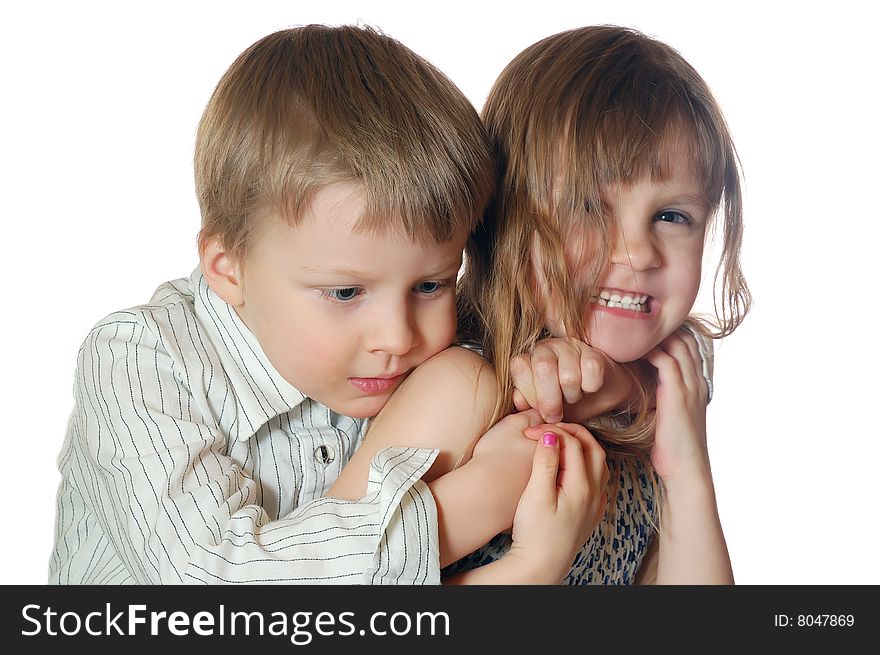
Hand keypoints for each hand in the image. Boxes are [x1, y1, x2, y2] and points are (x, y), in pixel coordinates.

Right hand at [507, 422, 608, 583]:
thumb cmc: (535, 532)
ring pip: (599, 464)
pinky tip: (575, 470)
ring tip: (563, 442)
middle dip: (574, 432)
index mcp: (581, 484)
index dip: (552, 430)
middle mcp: (594, 492)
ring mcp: (594, 504)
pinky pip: (598, 481)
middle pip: (593, 448)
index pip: (573, 443)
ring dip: (584, 447)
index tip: (530, 431)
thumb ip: (545, 462)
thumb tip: (551, 435)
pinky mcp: (590, 514)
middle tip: (552, 427)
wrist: (541, 566)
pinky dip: (588, 466)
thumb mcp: (536, 494)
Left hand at [510, 337, 631, 423]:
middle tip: (554, 416)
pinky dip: (590, 387)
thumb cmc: (561, 403)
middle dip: (549, 400)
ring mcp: (569, 347)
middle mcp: (545, 348)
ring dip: (572, 395)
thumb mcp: (539, 409)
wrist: (594, 397)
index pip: (520, 368)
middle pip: (544, 368)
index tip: (538, 411)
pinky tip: (587, 389)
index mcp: (527, 359)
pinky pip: (591, 370)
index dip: (529, 393)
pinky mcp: (593, 353)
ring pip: (569, 375)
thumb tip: (518, 401)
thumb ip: (525, 403)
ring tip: (572, 397)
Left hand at [644, 329, 710, 482]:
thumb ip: (664, 397)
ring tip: (630, 330)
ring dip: (654, 336)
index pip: (690, 345)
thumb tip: (645, 390)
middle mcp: (697, 381)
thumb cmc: (673, 448)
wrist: (686, 470)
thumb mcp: (671, 416)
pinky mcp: (678, 395)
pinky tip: (630, 350)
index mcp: (697, 384)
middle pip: (686, 338)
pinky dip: (649, 352)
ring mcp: (690, 386)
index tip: (645, 329)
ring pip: (677, 345)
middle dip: (663, 328)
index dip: (671, 333)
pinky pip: (666, 362)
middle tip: (635, 323)